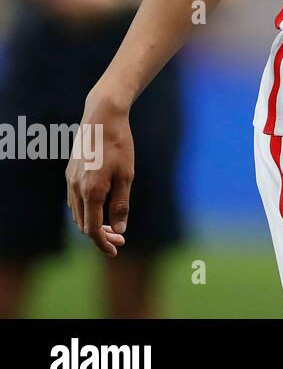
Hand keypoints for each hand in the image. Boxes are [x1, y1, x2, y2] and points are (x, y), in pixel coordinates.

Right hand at [65, 88, 134, 256]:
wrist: (102, 117)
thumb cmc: (119, 145)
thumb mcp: (127, 175)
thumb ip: (121, 204)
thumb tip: (120, 229)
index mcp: (91, 192)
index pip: (92, 230)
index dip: (103, 243)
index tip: (115, 250)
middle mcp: (75, 189)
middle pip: (83, 224)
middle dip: (100, 235)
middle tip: (119, 239)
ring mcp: (70, 180)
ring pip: (77, 213)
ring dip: (92, 223)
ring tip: (112, 226)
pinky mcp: (69, 172)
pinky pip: (74, 200)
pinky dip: (86, 209)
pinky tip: (100, 207)